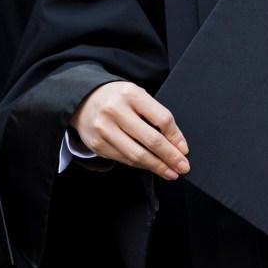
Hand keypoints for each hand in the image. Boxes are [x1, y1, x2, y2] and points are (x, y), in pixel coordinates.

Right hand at [71, 81, 189, 179]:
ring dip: (158, 166)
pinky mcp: (97, 144)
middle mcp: (115, 110)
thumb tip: (178, 145)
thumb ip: (157, 116)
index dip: (176, 137)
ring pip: (137, 154)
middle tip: (183, 167)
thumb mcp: (138, 97)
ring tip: (171, 173)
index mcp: (131, 94)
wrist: (83, 100)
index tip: (184, 150)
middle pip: (151, 140)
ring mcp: (104, 128)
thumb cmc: (119, 99)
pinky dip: (141, 166)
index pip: (162, 119)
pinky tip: (152, 167)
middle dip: (170, 157)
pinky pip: (124, 159)